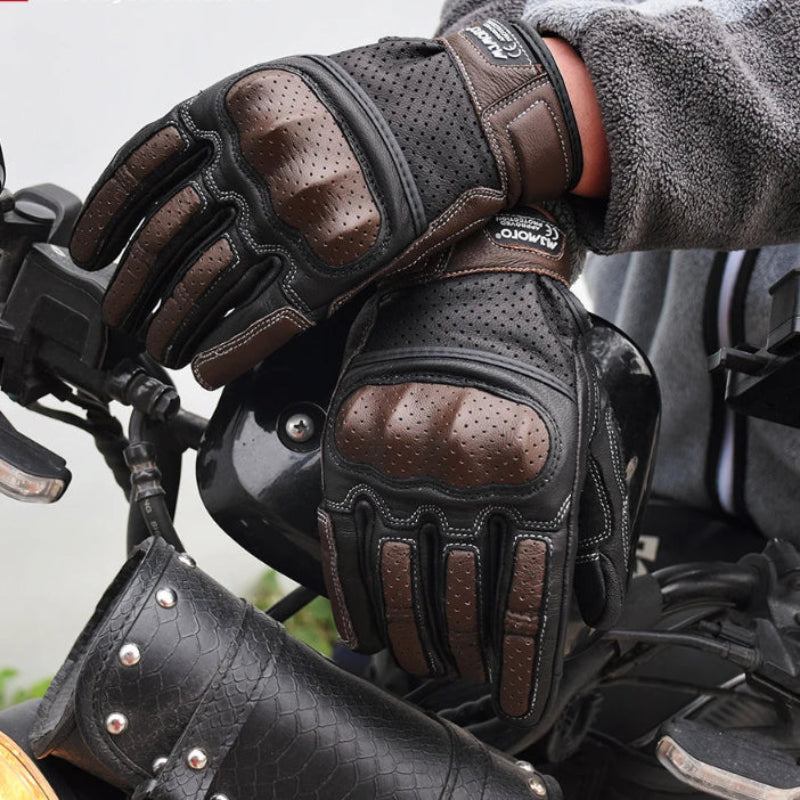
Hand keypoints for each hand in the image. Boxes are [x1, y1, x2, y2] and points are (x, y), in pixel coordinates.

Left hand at [70, 19, 581, 387]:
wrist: (463, 121)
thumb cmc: (380, 109)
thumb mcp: (289, 92)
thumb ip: (230, 137)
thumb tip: (181, 195)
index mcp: (236, 109)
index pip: (142, 168)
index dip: (105, 217)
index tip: (88, 247)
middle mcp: (259, 162)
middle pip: (166, 237)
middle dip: (132, 286)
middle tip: (119, 314)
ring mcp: (295, 217)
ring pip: (206, 284)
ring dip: (172, 324)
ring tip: (159, 347)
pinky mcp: (335, 265)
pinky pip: (264, 317)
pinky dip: (228, 348)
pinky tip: (207, 368)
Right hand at [319, 208, 628, 723]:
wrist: (464, 281)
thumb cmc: (530, 356)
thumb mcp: (583, 430)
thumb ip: (588, 519)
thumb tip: (586, 601)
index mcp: (531, 471)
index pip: (525, 598)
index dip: (521, 663)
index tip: (516, 696)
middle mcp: (461, 473)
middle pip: (459, 600)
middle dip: (465, 655)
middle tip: (466, 676)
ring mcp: (398, 461)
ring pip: (398, 582)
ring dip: (410, 637)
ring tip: (419, 663)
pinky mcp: (352, 448)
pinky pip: (348, 540)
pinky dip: (356, 593)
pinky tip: (366, 625)